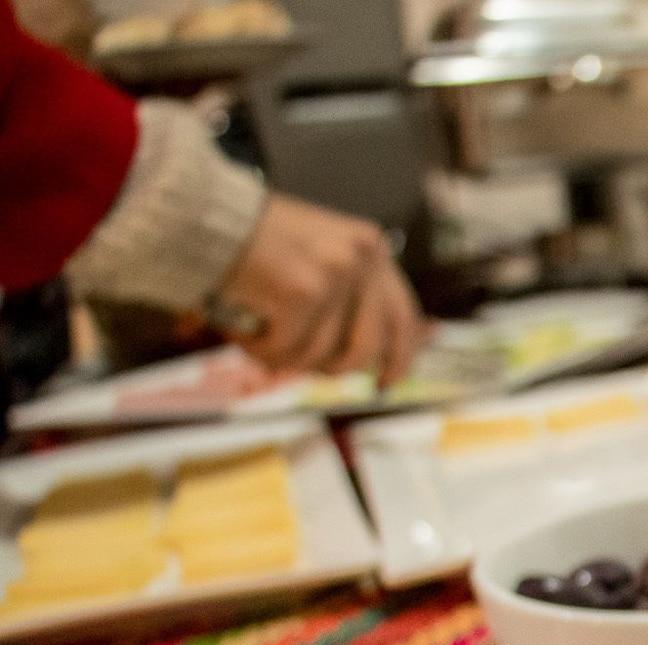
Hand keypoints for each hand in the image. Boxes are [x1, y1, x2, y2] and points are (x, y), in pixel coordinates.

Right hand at [216, 194, 424, 385]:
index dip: (398, 358)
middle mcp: (360, 260)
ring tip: (258, 336)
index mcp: (370, 249)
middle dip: (333, 369)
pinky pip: (287, 351)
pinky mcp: (301, 293)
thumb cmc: (251, 239)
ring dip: (286, 358)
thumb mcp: (318, 254)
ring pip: (320, 355)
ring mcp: (333, 276)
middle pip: (365, 349)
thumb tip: (367, 356)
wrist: (200, 213)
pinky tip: (241, 332)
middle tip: (306, 369)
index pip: (402, 316)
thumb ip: (347, 294)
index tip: (386, 383)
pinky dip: (260, 351)